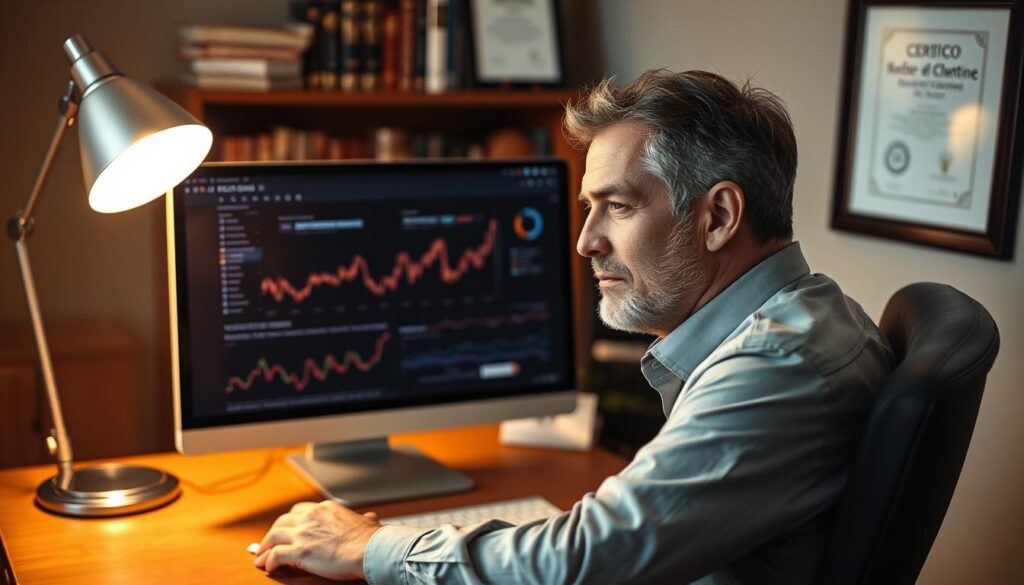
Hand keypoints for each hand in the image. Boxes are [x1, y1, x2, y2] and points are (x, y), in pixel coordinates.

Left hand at [254, 500, 381, 579]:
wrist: (370, 549)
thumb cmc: (370, 539)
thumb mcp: (366, 522)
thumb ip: (364, 519)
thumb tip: (371, 517)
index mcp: (325, 508)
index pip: (298, 511)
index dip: (289, 522)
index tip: (285, 529)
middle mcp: (311, 517)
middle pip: (282, 521)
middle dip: (273, 533)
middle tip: (267, 543)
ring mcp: (303, 533)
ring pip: (274, 536)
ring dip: (265, 547)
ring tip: (261, 557)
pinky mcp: (299, 551)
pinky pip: (276, 554)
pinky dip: (268, 560)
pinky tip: (268, 567)